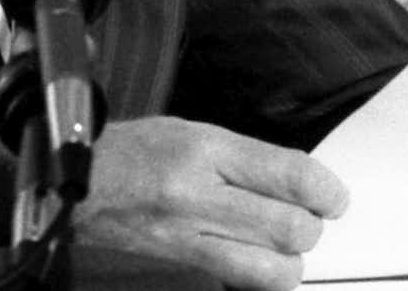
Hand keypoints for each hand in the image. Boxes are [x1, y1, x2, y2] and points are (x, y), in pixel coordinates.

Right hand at [78, 115, 347, 289]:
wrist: (76, 185)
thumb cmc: (130, 153)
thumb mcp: (191, 131)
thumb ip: (246, 157)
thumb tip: (298, 182)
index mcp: (203, 150)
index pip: (291, 176)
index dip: (327, 191)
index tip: (331, 196)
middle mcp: (197, 195)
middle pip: (290, 227)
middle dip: (311, 225)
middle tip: (307, 216)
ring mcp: (189, 238)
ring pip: (273, 267)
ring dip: (291, 258)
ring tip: (281, 243)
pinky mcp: (183, 267)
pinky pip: (244, 282)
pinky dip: (264, 276)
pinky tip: (259, 260)